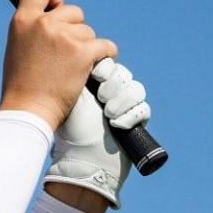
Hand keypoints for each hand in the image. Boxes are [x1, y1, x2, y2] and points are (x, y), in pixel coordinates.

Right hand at [0, 0, 119, 131]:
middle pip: (74, 12)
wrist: (28, 111)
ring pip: (89, 32)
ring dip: (85, 48)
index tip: (56, 10)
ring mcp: (65, 37)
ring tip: (68, 70)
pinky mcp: (83, 52)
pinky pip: (105, 46)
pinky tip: (89, 70)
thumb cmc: (22, 86)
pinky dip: (103, 57)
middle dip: (74, 30)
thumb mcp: (18, 48)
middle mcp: (43, 23)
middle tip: (62, 56)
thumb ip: (34, 29)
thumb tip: (55, 17)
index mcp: (22, 20)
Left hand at [43, 58, 152, 209]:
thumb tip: (81, 51)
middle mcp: (107, 95)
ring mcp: (122, 108)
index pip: (109, 64)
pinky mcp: (135, 122)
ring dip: (121, 101)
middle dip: (113, 86)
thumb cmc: (69, 131)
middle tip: (101, 99)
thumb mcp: (70, 97)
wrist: (81, 161)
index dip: (106, 68)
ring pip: (135, 90)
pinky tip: (117, 125)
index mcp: (91, 86)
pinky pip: (143, 108)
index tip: (95, 74)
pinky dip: (130, 116)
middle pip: (123, 75)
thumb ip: (77, 75)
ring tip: (108, 114)